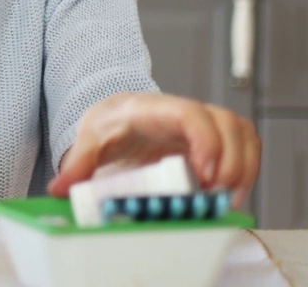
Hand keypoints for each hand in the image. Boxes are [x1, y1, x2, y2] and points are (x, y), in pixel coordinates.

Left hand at [47, 92, 259, 207]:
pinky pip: (245, 144)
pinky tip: (230, 193)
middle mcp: (186, 112)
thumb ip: (78, 164)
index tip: (205, 172)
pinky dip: (247, 168)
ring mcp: (205, 123)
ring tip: (224, 198)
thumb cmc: (110, 125)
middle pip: (227, 123)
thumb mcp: (90, 140)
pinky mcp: (216, 137)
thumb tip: (60, 188)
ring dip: (243, 167)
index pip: (191, 113)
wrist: (118, 116)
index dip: (206, 140)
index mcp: (155, 109)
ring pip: (242, 132)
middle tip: (217, 194)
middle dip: (231, 161)